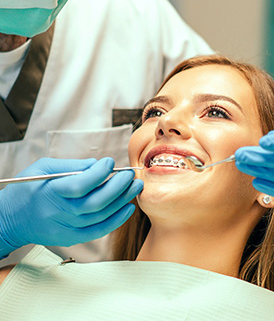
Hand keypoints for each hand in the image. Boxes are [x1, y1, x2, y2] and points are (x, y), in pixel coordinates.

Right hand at [0, 157, 143, 257]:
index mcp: (50, 192)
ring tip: (135, 186)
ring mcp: (67, 228)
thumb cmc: (27, 190)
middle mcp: (60, 212)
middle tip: (130, 175)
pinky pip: (99, 230)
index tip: (110, 162)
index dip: (100, 172)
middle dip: (119, 186)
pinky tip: (128, 208)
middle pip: (97, 201)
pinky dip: (117, 220)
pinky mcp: (72, 237)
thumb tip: (98, 164)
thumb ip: (72, 165)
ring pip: (102, 215)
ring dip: (122, 200)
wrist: (11, 220)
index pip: (81, 184)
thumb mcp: (43, 169)